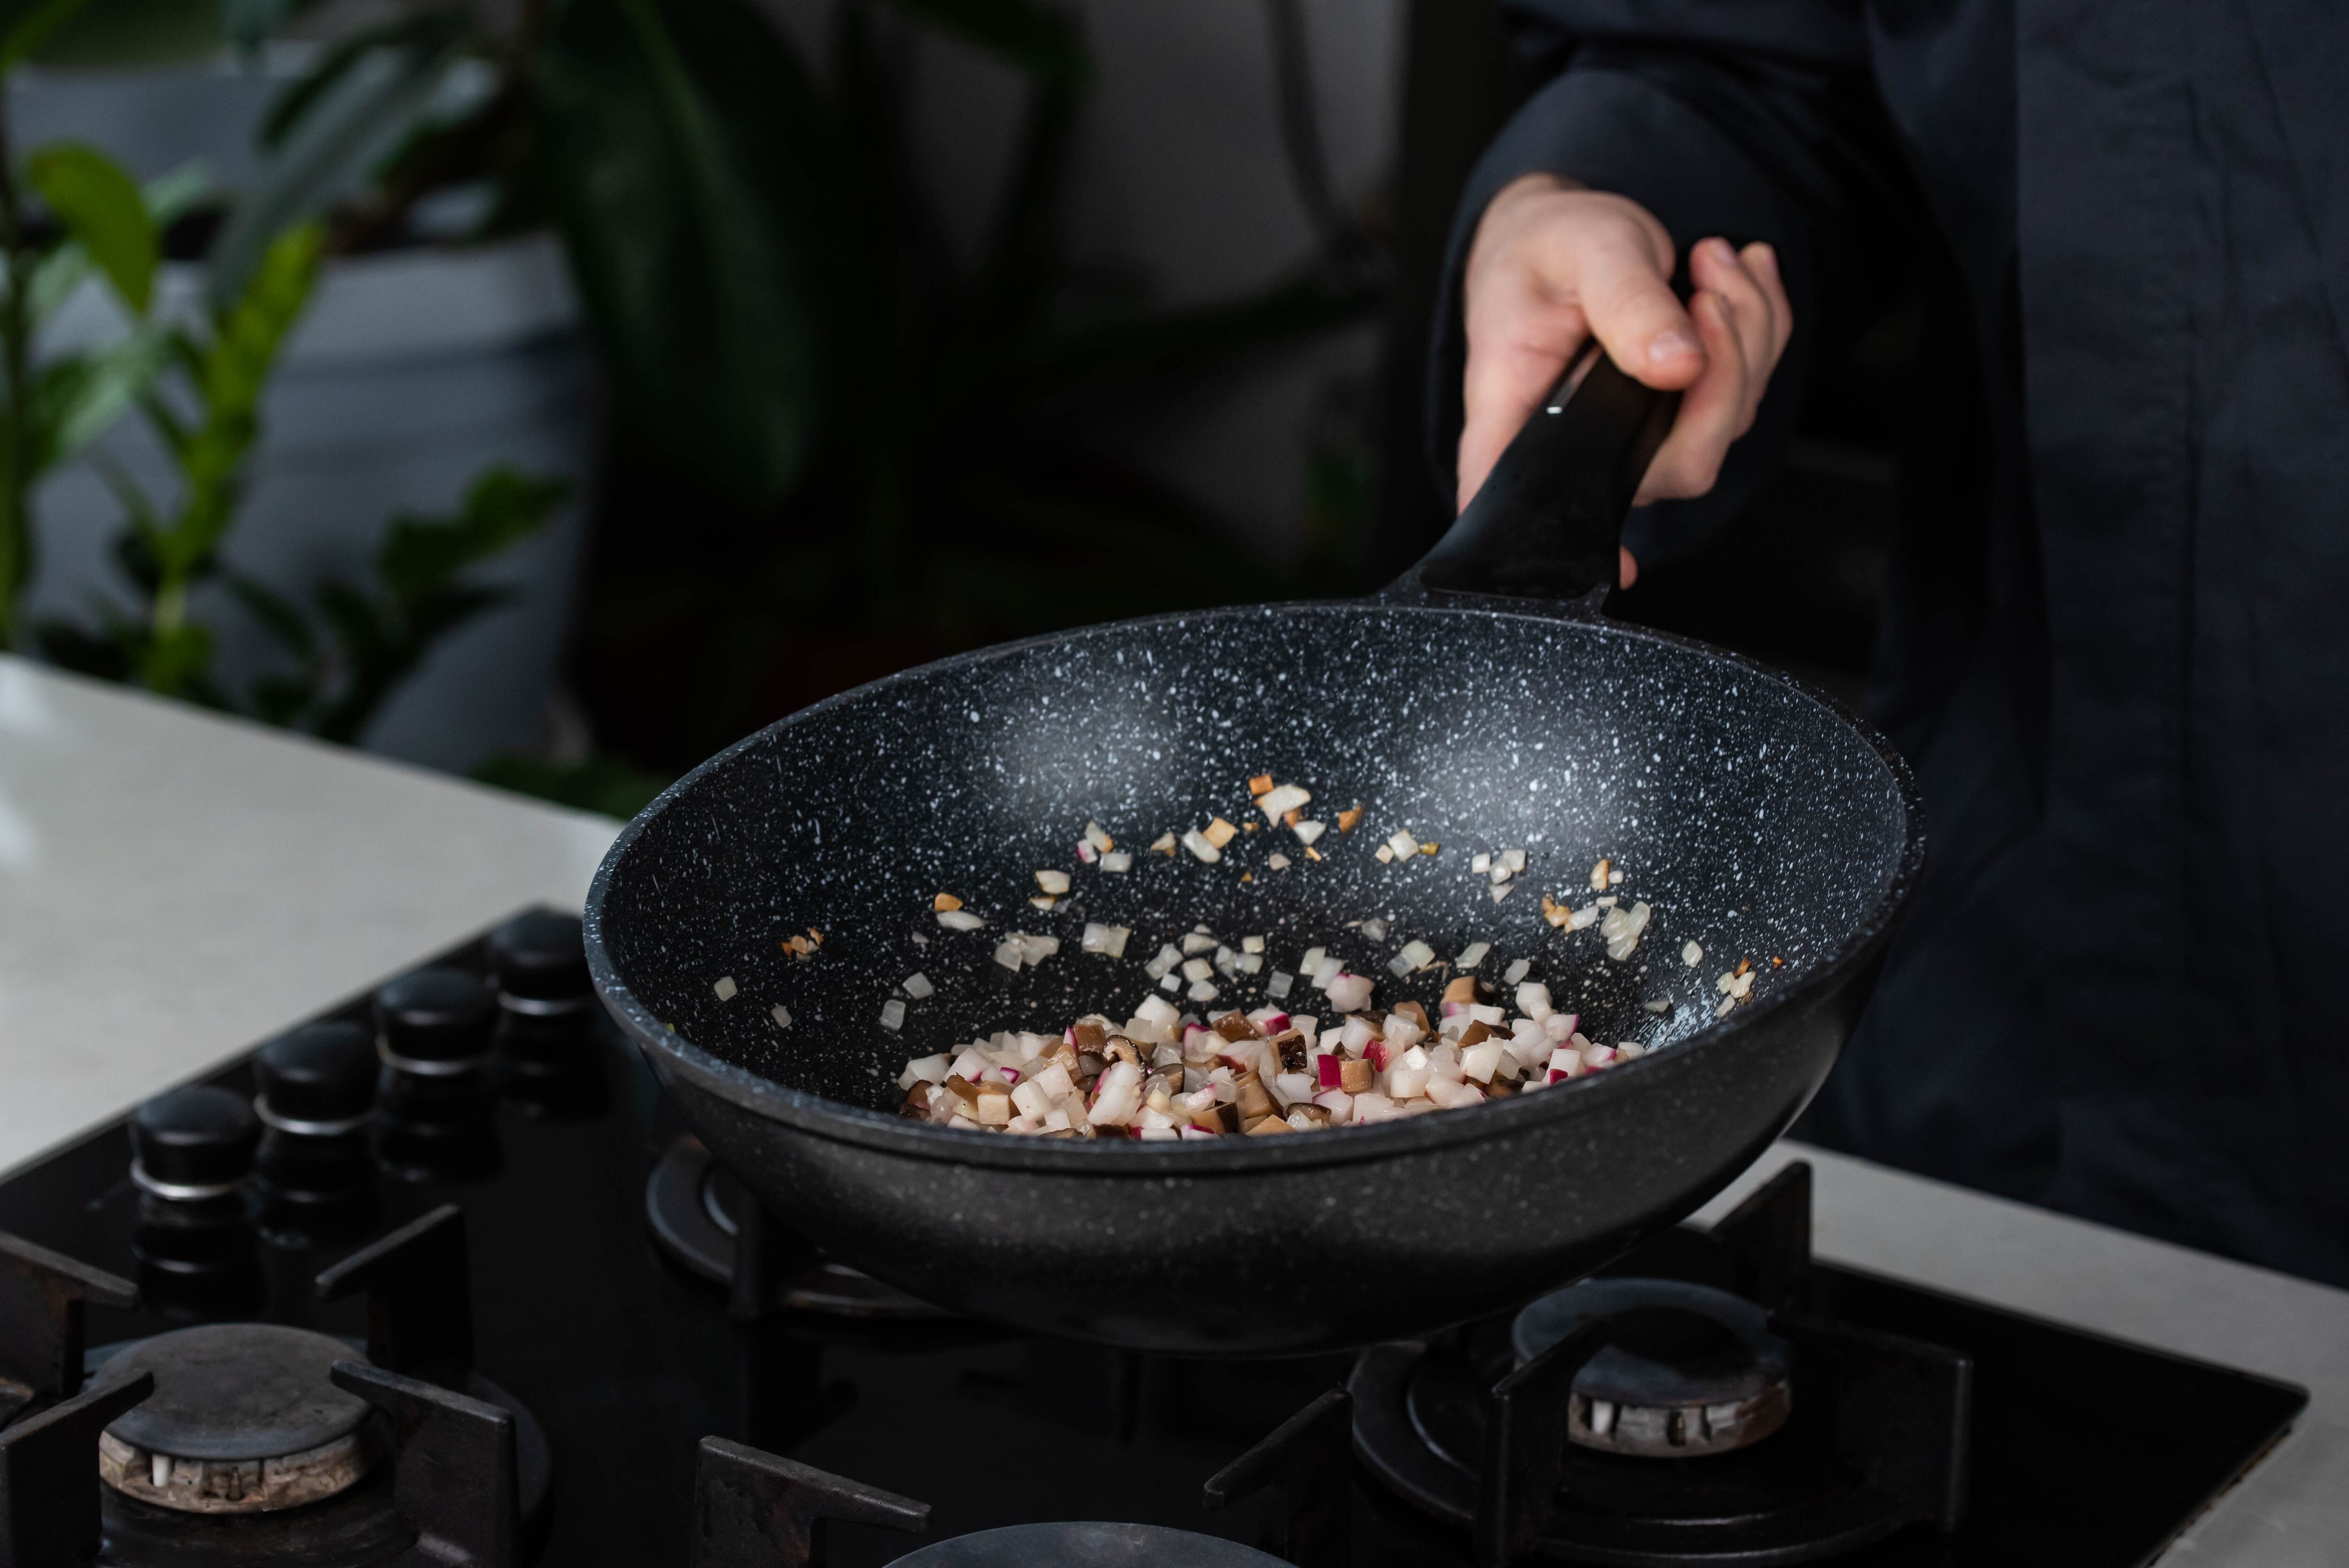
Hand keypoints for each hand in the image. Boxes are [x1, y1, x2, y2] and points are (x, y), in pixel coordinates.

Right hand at [1456, 175, 1791, 585]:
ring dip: (1747, 328)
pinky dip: (1760, 321)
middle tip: (1705, 285)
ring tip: (1708, 258)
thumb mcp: (1581, 248)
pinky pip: (1751, 385)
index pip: (1519, 500)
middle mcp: (1581, 445)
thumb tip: (1679, 365)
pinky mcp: (1684, 413)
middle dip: (1724, 371)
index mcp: (1518, 414)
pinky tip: (1729, 274)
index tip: (1621, 566)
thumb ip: (1625, 303)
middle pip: (1677, 466)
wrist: (1569, 231)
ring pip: (1727, 423)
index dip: (1568, 547)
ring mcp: (1640, 436)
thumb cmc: (1549, 248)